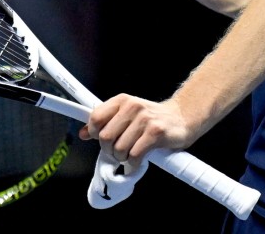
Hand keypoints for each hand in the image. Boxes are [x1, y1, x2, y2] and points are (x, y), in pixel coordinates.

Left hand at [80, 94, 194, 165]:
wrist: (182, 118)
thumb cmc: (152, 119)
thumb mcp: (126, 115)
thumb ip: (106, 123)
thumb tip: (83, 133)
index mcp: (122, 101)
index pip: (96, 117)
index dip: (93, 133)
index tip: (99, 141)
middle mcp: (132, 107)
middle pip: (105, 137)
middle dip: (109, 150)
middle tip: (118, 152)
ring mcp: (144, 119)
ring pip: (119, 149)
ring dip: (123, 158)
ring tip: (130, 155)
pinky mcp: (155, 133)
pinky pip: (135, 155)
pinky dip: (133, 164)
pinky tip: (138, 161)